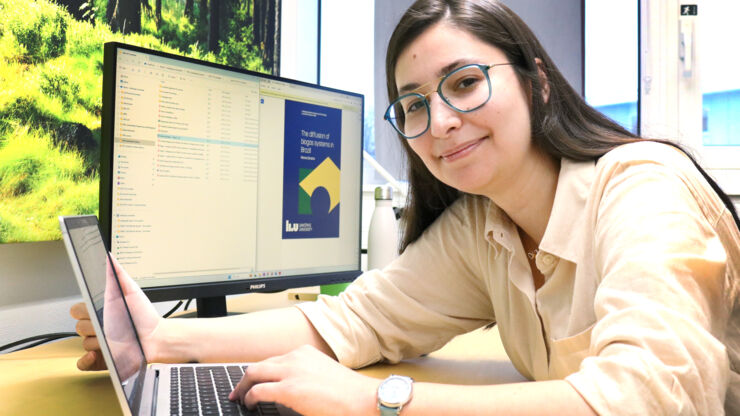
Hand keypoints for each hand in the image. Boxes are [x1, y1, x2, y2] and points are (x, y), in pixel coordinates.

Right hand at [70, 254, 161, 371]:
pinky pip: (83, 363)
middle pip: (78, 326)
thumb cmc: (144, 315)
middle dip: (93, 324)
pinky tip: (96, 353)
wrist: (158, 336)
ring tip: (115, 336)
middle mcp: (96, 328)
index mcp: (99, 312)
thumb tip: (109, 257)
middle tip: (109, 323)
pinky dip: (86, 360)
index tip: (94, 309)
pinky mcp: (101, 360)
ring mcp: (97, 344)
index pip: (76, 310)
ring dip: (98, 340)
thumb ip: (119, 275)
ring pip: (84, 342)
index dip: (83, 310)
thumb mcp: (132, 292)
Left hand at [229, 345, 377, 415]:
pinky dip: (249, 398)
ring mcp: (291, 372)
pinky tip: (249, 404)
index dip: (260, 373)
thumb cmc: (349, 393)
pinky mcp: (289, 389)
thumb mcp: (323, 375)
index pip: (273, 360)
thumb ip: (306, 376)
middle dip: (245, 379)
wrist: (363, 399)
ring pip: (254, 374)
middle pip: (259, 365)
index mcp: (304, 353)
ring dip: (243, 387)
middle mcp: (295, 358)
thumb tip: (293, 388)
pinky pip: (258, 391)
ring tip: (240, 399)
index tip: (254, 382)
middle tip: (238, 391)